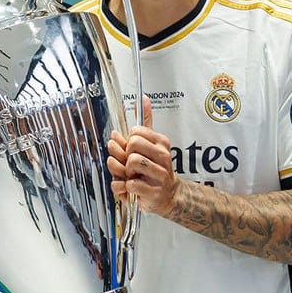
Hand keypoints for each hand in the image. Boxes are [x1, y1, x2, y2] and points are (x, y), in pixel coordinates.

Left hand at [106, 97, 178, 215]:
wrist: (168, 194)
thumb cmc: (155, 168)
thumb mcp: (151, 143)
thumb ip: (146, 121)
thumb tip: (143, 99)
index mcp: (161, 142)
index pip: (135, 131)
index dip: (128, 141)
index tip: (132, 150)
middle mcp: (163, 156)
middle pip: (132, 145)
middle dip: (125, 155)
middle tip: (130, 164)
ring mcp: (160, 175)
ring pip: (130, 163)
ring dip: (124, 172)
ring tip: (131, 176)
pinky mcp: (154, 192)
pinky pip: (128, 184)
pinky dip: (123, 187)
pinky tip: (130, 188)